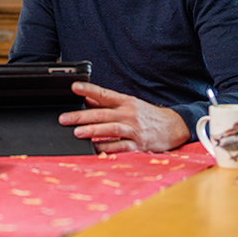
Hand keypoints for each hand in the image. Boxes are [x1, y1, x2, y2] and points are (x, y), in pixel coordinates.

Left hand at [58, 82, 189, 152]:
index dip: (88, 90)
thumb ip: (107, 103)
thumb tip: (86, 99)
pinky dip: (108, 148)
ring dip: (93, 131)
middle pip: (102, 113)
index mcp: (125, 102)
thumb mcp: (128, 104)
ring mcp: (134, 130)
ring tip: (77, 132)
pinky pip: (121, 147)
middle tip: (64, 119)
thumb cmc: (147, 115)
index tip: (74, 87)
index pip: (104, 94)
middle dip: (81, 116)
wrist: (173, 127)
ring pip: (111, 129)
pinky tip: (96, 149)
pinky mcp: (138, 145)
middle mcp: (128, 114)